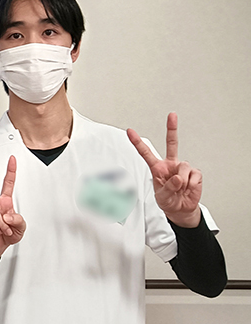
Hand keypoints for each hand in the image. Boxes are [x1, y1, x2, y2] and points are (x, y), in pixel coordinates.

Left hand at [127, 113, 201, 227]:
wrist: (181, 209)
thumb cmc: (168, 200)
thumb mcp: (162, 196)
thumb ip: (168, 187)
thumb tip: (178, 178)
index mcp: (157, 167)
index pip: (145, 153)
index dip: (137, 142)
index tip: (129, 131)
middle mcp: (170, 164)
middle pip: (171, 143)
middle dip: (172, 128)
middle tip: (172, 114)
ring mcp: (182, 168)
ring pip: (183, 167)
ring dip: (181, 182)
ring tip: (180, 189)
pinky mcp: (195, 173)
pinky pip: (193, 176)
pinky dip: (191, 185)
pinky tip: (189, 189)